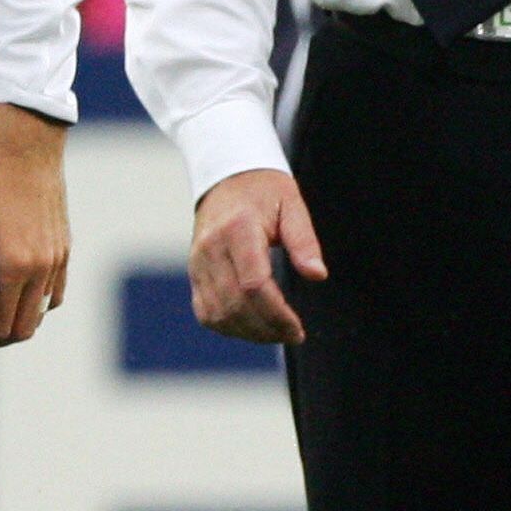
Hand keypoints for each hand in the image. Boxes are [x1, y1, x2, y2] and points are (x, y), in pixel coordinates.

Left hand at [0, 105, 69, 354]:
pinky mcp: (64, 248)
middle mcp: (40, 268)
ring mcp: (56, 259)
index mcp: (11, 266)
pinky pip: (54, 293)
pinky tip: (13, 293)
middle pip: (20, 330)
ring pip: (40, 313)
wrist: (25, 142)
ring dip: (15, 321)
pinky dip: (34, 302)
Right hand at [188, 168, 326, 343]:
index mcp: (238, 228)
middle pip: (235, 304)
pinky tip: (251, 326)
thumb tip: (317, 275)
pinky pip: (205, 311)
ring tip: (275, 333)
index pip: (254, 284)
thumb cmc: (263, 190)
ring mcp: (198, 261)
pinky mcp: (194, 271)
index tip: (298, 328)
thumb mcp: (292, 205)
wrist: (225, 176)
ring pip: (218, 313)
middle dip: (267, 328)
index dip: (277, 314)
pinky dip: (227, 326)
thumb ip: (304, 241)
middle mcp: (211, 247)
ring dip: (248, 332)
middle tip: (292, 334)